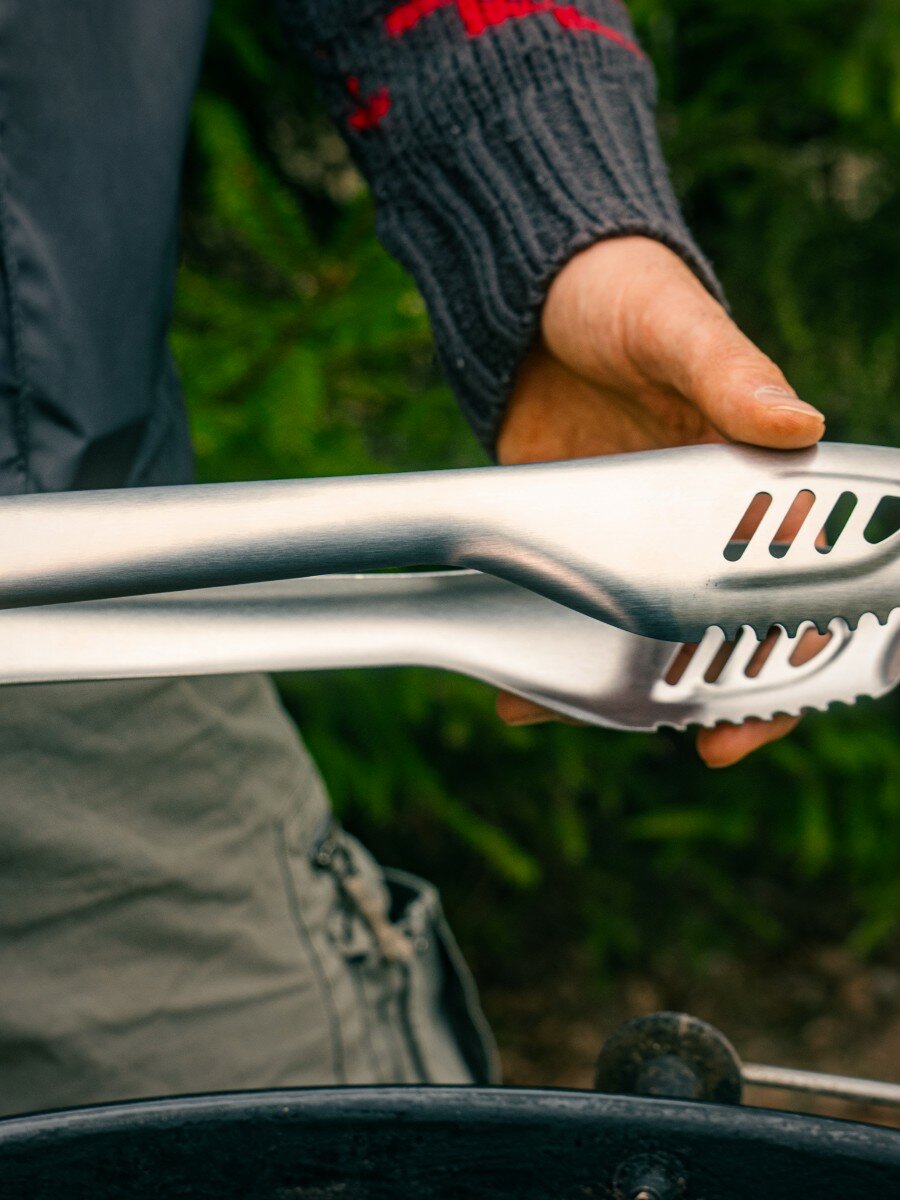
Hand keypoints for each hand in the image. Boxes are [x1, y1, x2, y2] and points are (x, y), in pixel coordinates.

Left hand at [495, 236, 825, 767]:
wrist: (533, 296)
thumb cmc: (624, 295)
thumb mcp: (675, 328)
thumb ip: (728, 374)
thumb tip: (798, 421)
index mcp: (745, 470)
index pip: (799, 570)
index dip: (805, 639)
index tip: (790, 692)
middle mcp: (693, 516)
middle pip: (724, 624)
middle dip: (720, 689)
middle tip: (701, 742)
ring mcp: (628, 533)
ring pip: (641, 632)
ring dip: (621, 685)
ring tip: (583, 722)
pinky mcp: (570, 536)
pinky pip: (568, 609)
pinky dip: (547, 652)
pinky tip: (517, 695)